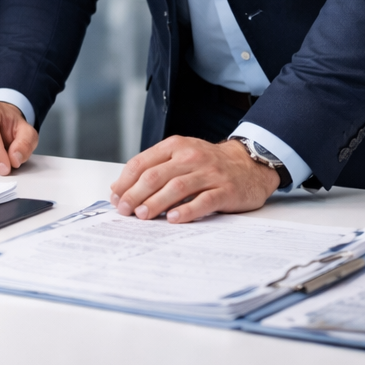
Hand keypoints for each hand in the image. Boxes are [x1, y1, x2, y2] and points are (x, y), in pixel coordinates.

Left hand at [109, 137, 280, 223]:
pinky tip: (173, 218)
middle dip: (135, 194)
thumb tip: (120, 190)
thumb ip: (154, 169)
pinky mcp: (225, 190)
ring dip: (156, 203)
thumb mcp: (180, 157)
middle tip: (124, 210)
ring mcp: (209, 173)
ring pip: (176, 187)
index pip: (142, 162)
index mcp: (175, 146)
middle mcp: (191, 157)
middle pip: (156, 176)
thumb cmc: (208, 164)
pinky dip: (187, 210)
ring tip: (143, 216)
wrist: (249, 164)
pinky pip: (203, 201)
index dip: (125, 182)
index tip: (115, 197)